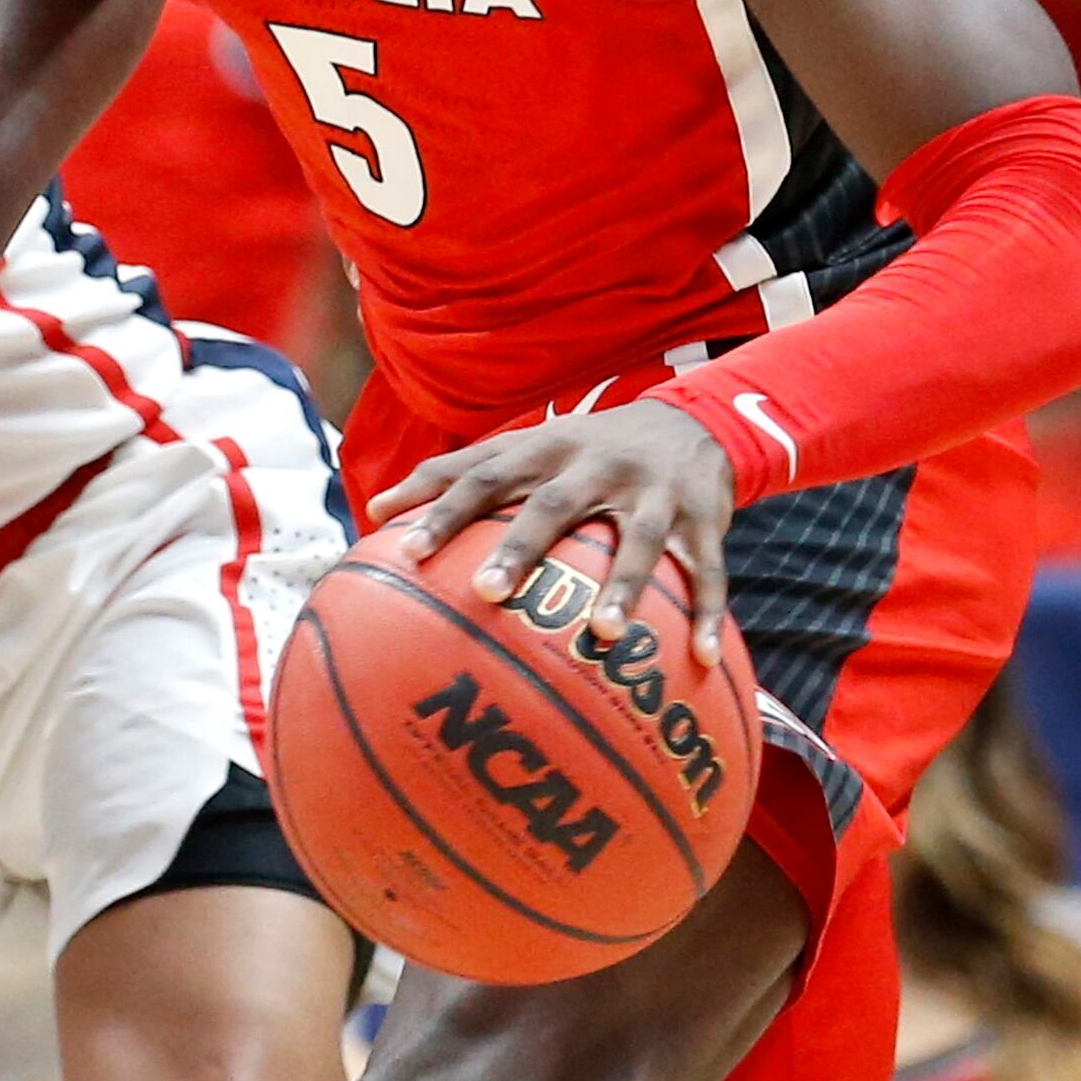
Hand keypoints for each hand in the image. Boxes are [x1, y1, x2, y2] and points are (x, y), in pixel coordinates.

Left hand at [369, 398, 735, 663]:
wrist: (693, 422)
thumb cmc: (585, 449)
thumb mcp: (528, 446)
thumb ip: (457, 473)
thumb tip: (373, 508)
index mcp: (546, 450)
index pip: (486, 475)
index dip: (445, 509)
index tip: (406, 551)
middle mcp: (597, 466)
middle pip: (554, 505)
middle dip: (521, 547)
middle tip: (488, 591)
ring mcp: (654, 493)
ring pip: (640, 539)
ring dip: (623, 585)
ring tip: (601, 634)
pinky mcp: (704, 519)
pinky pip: (707, 570)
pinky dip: (707, 613)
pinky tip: (700, 658)